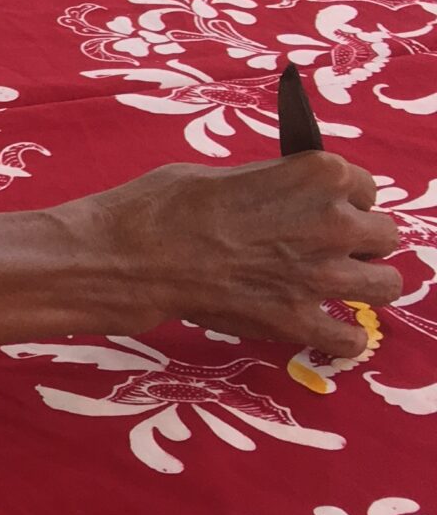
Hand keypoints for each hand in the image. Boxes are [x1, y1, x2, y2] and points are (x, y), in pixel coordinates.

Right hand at [79, 154, 405, 358]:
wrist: (127, 256)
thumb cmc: (161, 206)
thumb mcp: (221, 175)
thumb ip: (270, 187)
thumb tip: (280, 201)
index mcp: (317, 175)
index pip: (364, 187)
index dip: (342, 199)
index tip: (320, 209)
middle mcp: (332, 223)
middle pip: (384, 235)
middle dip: (360, 241)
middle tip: (325, 248)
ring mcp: (319, 275)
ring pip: (386, 286)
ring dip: (364, 285)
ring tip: (335, 286)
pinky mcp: (297, 320)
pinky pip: (349, 339)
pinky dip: (342, 337)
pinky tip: (325, 328)